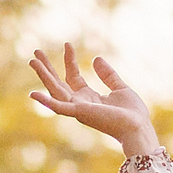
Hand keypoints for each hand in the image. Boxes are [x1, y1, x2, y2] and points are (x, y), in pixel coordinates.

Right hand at [28, 44, 161, 159]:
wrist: (139, 127)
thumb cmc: (133, 114)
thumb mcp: (121, 88)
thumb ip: (108, 75)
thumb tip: (95, 58)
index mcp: (89, 99)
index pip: (73, 77)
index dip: (69, 60)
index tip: (67, 44)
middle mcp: (80, 104)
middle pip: (58, 83)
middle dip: (47, 68)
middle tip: (36, 52)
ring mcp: (78, 109)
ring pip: (55, 91)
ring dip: (44, 76)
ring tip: (33, 61)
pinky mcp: (80, 113)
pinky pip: (59, 108)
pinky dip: (46, 102)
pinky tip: (33, 94)